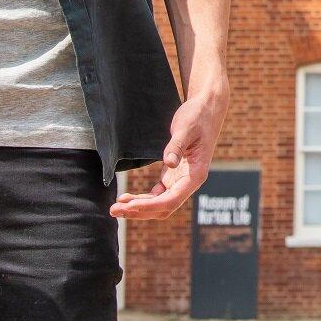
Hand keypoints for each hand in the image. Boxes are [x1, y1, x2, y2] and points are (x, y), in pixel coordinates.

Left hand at [110, 82, 227, 219]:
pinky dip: (142, 199)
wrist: (206, 109)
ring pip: (159, 204)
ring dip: (139, 208)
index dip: (150, 206)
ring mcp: (181, 180)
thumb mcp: (186, 128)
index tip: (129, 205)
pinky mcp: (173, 176)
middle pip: (164, 207)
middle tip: (114, 210)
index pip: (172, 200)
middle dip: (140, 211)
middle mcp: (189, 182)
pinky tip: (127, 198)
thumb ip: (177, 146)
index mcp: (196, 174)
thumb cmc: (198, 117)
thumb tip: (169, 164)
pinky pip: (157, 194)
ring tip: (116, 208)